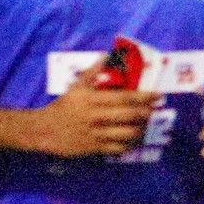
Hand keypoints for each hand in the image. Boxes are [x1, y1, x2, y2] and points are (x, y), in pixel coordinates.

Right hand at [19, 65, 158, 158]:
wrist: (44, 130)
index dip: (144, 97)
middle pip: (129, 115)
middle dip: (147, 113)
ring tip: (148, 125)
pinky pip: (117, 149)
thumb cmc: (64, 106)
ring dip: (141, 130)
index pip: (124, 97)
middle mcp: (96, 117)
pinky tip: (136, 141)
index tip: (158, 95)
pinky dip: (130, 145)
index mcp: (93, 100)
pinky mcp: (94, 149)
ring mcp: (96, 134)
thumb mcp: (77, 87)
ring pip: (126, 133)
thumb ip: (93, 72)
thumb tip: (107, 55)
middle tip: (156, 110)